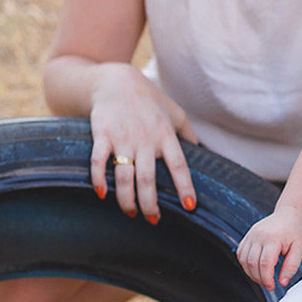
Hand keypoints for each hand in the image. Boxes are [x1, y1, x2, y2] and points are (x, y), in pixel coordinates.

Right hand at [89, 64, 197, 221]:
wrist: (116, 81)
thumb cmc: (149, 99)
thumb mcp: (175, 112)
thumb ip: (188, 133)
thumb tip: (204, 152)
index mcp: (165, 136)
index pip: (179, 166)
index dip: (185, 187)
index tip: (189, 207)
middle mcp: (145, 140)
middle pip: (148, 179)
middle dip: (150, 204)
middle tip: (153, 220)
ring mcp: (122, 138)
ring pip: (124, 176)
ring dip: (127, 199)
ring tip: (131, 213)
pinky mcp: (102, 135)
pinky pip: (98, 161)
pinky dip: (98, 179)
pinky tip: (102, 194)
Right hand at [236, 206, 301, 290]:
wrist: (290, 213)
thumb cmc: (296, 231)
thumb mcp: (300, 249)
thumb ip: (291, 266)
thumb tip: (282, 282)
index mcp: (273, 238)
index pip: (265, 264)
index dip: (267, 279)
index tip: (272, 286)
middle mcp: (259, 235)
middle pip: (252, 263)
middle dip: (259, 278)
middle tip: (268, 284)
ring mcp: (251, 235)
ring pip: (244, 260)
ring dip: (251, 273)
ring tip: (263, 278)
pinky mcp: (248, 236)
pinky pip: (241, 254)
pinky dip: (246, 264)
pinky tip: (256, 268)